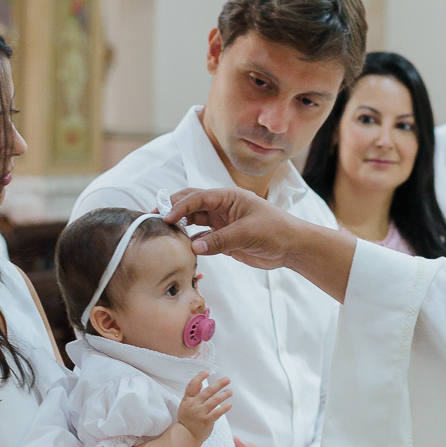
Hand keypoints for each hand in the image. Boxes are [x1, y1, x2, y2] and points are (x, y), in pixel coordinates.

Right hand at [164, 187, 356, 301]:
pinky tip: (182, 249)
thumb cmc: (275, 231)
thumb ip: (220, 240)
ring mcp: (222, 223)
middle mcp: (222, 208)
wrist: (291, 247)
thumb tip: (193, 246)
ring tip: (164, 235)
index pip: (197, 198)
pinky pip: (202, 239)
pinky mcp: (224, 239)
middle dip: (173, 210)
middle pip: (191, 205)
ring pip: (194, 222)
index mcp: (228, 197)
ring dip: (180, 227)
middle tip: (154, 219)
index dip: (179, 206)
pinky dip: (192, 243)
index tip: (165, 217)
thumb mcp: (247, 233)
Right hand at [177, 372, 231, 444]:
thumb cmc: (187, 419)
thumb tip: (200, 383)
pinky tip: (230, 404)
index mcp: (187, 400)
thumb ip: (193, 394)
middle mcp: (193, 405)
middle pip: (207, 391)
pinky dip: (224, 408)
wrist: (186, 435)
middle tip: (227, 379)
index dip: (199, 377)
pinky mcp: (206, 421)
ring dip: (224, 395)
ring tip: (230, 391)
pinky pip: (217, 413)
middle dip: (219, 384)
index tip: (207, 372)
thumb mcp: (186, 405)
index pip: (192, 385)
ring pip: (214, 401)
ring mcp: (200, 413)